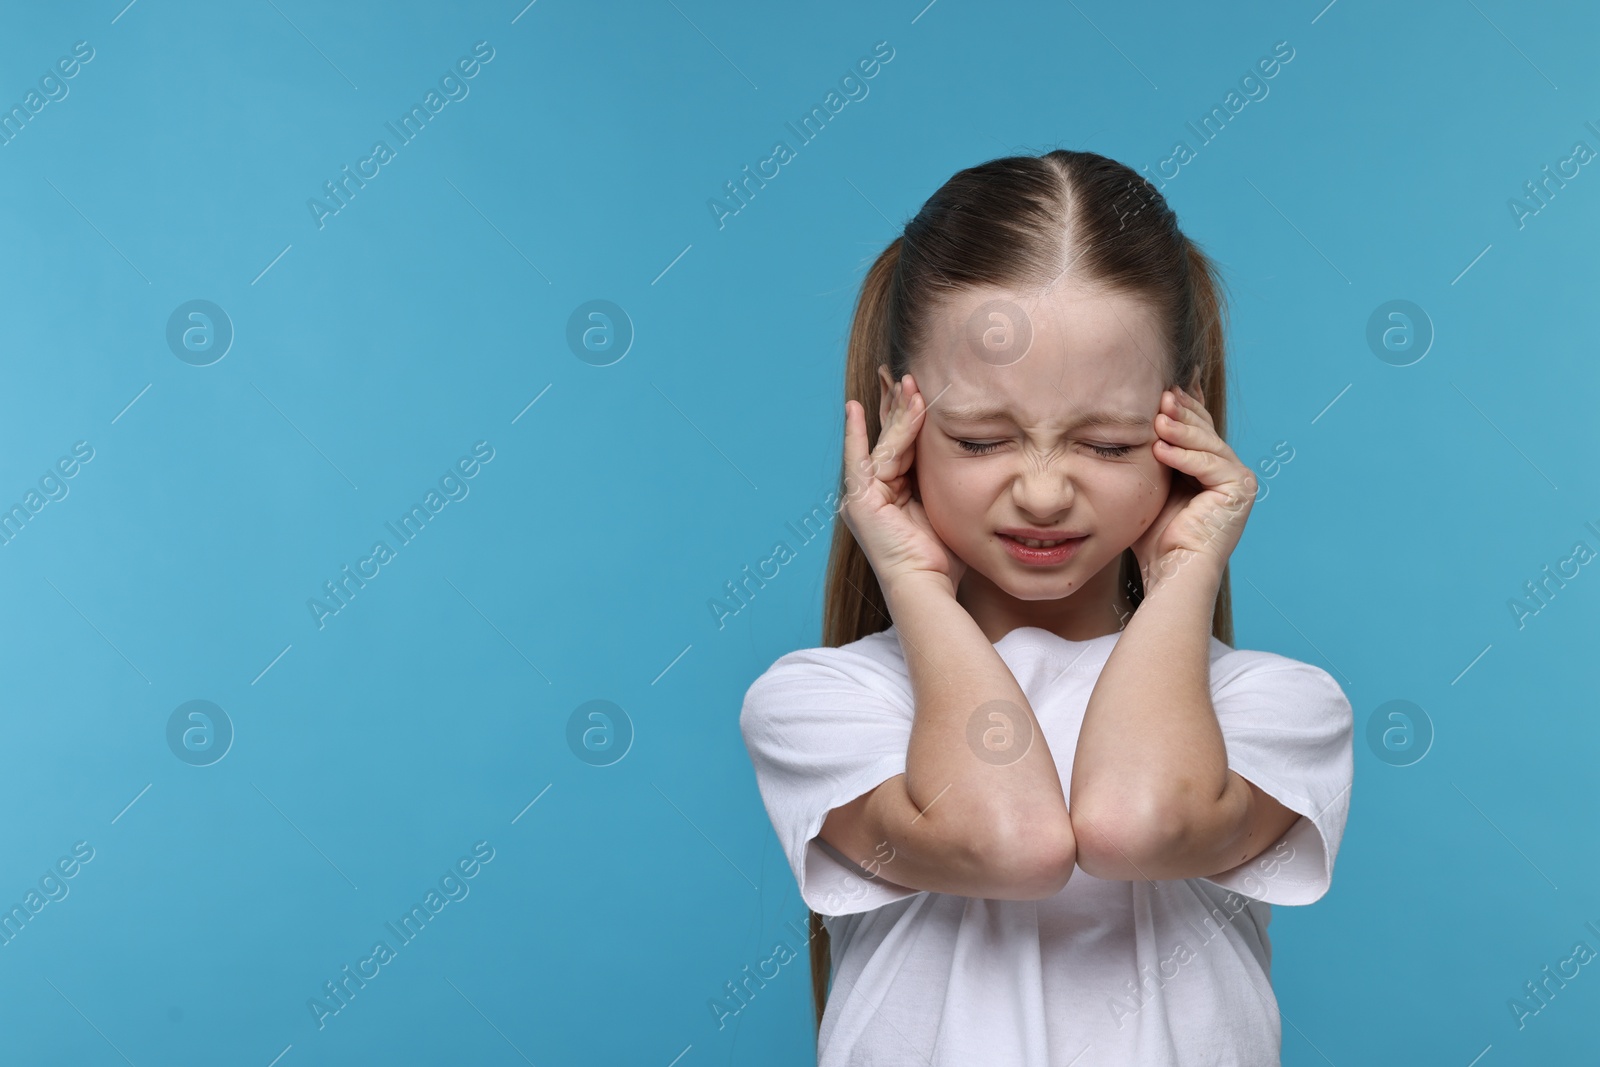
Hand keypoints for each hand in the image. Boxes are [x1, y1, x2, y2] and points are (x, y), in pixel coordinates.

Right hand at [842, 372, 968, 595]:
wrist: (929, 587)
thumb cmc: (944, 559)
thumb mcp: (948, 508)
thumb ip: (946, 483)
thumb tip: (971, 457)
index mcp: (893, 494)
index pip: (900, 447)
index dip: (906, 417)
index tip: (914, 387)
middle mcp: (874, 493)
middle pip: (887, 439)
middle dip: (895, 405)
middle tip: (903, 372)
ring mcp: (863, 497)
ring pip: (884, 445)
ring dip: (896, 413)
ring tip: (908, 383)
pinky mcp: (860, 502)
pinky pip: (860, 459)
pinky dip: (857, 433)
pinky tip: (857, 408)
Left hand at [1130, 384, 1257, 584]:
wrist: (1170, 571)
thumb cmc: (1154, 537)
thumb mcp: (1150, 485)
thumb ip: (1152, 454)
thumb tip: (1141, 419)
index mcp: (1209, 468)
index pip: (1197, 427)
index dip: (1184, 403)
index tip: (1166, 381)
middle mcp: (1229, 471)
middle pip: (1204, 430)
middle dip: (1181, 411)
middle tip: (1160, 394)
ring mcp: (1238, 480)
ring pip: (1207, 443)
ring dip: (1181, 429)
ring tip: (1156, 419)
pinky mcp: (1240, 491)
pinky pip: (1210, 465)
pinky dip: (1185, 457)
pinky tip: (1161, 450)